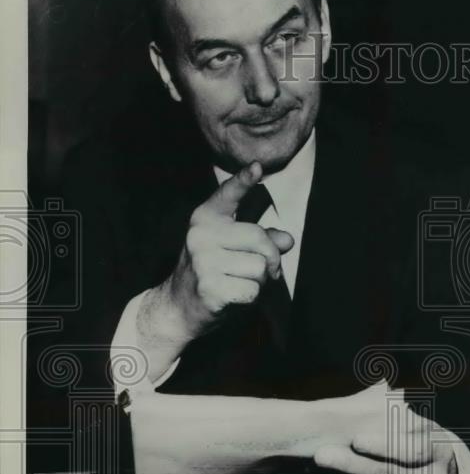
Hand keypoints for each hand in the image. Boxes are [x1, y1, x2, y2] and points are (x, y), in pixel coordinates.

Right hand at [137, 161, 293, 376]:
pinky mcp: (210, 287)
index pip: (228, 195)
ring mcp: (204, 261)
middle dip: (270, 260)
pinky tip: (233, 297)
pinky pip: (253, 290)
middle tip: (260, 271)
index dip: (243, 182)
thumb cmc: (212, 272)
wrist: (178, 306)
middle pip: (261, 240)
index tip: (256, 167)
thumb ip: (261, 239)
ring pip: (261, 267)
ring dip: (260, 281)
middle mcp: (202, 235)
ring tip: (239, 282)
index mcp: (206, 219)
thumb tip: (287, 240)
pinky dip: (251, 298)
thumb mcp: (232, 249)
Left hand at [309, 400, 458, 473]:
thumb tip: (382, 387)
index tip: (356, 438)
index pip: (413, 450)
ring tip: (316, 467)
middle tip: (321, 453)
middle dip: (352, 464)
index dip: (384, 445)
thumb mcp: (417, 423)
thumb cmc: (418, 440)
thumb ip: (398, 407)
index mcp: (440, 451)